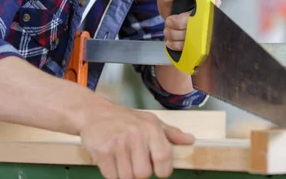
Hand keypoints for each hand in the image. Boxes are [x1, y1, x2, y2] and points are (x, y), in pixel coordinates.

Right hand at [80, 105, 194, 178]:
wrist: (95, 113)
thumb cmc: (125, 119)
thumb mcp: (150, 121)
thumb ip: (171, 134)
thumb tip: (190, 141)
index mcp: (151, 128)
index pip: (164, 159)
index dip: (162, 170)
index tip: (157, 170)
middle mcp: (136, 135)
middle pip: (144, 174)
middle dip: (140, 173)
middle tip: (134, 161)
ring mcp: (118, 144)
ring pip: (128, 178)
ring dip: (125, 174)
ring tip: (122, 161)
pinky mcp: (102, 152)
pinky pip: (112, 177)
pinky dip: (112, 175)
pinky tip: (112, 162)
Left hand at [157, 0, 220, 51]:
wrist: (170, 15)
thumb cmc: (172, 0)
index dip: (201, 9)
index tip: (187, 14)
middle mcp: (211, 10)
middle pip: (202, 21)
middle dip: (181, 24)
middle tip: (168, 22)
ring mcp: (208, 26)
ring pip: (197, 36)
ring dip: (178, 35)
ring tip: (167, 31)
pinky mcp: (202, 39)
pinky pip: (194, 46)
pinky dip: (179, 45)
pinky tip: (170, 41)